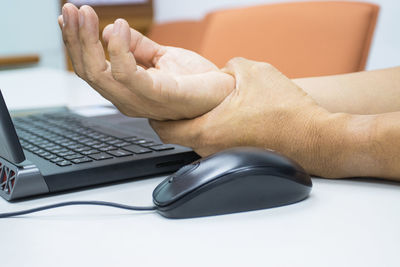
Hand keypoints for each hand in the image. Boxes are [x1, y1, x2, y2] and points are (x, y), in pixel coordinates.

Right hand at [58, 4, 233, 119]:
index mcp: (127, 90)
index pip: (91, 68)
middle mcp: (128, 98)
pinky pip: (127, 75)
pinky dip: (119, 50)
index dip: (77, 43)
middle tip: (72, 10)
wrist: (225, 94)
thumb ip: (137, 47)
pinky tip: (119, 28)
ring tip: (86, 14)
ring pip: (99, 74)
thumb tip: (111, 31)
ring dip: (87, 41)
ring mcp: (141, 100)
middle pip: (89, 71)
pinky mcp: (157, 96)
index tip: (70, 17)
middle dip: (76, 38)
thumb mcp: (162, 57)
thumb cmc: (195, 82)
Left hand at [150, 58, 333, 175]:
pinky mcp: (237, 158)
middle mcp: (210, 148)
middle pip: (175, 135)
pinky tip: (226, 115)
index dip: (152, 113)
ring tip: (203, 104)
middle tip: (173, 101)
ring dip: (193, 123)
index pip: (161, 128)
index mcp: (206, 129)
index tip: (152, 103)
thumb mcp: (253, 71)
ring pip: (195, 139)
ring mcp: (223, 156)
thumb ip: (227, 67)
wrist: (315, 137)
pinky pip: (214, 144)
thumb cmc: (287, 111)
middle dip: (170, 118)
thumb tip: (220, 70)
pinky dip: (212, 130)